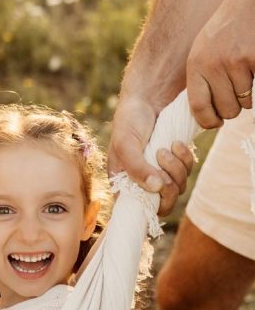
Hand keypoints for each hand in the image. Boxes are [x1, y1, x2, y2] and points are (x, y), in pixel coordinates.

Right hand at [107, 94, 193, 215]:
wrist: (149, 97)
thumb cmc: (130, 120)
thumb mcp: (126, 143)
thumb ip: (136, 167)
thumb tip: (155, 188)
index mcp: (123, 183)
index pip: (136, 211)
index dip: (149, 205)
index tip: (155, 189)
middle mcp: (141, 183)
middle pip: (162, 204)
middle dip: (169, 185)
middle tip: (163, 159)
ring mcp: (159, 174)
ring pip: (177, 188)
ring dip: (177, 168)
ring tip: (169, 147)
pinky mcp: (175, 164)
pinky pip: (186, 173)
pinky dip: (185, 159)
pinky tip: (178, 143)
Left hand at [186, 0, 254, 128]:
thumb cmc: (230, 26)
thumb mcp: (205, 48)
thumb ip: (203, 78)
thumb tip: (204, 115)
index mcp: (196, 63)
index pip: (198, 108)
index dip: (209, 121)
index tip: (216, 121)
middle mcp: (213, 64)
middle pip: (227, 110)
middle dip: (234, 107)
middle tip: (237, 91)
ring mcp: (236, 62)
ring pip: (246, 101)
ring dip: (249, 94)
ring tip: (248, 72)